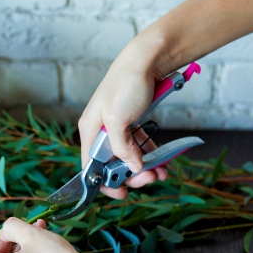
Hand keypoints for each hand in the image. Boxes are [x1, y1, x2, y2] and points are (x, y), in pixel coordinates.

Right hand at [78, 47, 168, 198]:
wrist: (147, 58)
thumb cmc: (127, 85)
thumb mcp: (119, 120)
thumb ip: (122, 148)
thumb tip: (131, 169)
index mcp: (90, 131)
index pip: (91, 167)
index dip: (105, 184)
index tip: (122, 194)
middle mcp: (101, 131)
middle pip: (113, 164)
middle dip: (132, 175)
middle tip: (150, 179)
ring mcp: (117, 127)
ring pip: (128, 156)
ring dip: (145, 167)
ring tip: (161, 173)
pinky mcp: (132, 122)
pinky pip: (139, 145)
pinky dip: (150, 154)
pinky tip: (163, 161)